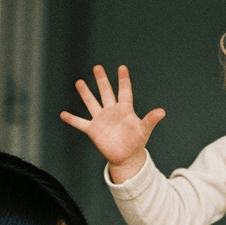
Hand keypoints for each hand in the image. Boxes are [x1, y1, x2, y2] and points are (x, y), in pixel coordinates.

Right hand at [60, 64, 165, 183]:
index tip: (122, 67)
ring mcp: (101, 120)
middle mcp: (112, 111)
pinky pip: (80, 123)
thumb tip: (162, 112)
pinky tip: (63, 114)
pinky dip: (72, 119)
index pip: (125, 91)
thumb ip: (151, 120)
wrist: (126, 157)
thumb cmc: (136, 142)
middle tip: (97, 67)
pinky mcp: (93, 130)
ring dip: (85, 93)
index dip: (123, 80)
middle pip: (106, 92)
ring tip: (79, 82)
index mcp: (125, 109)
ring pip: (92, 103)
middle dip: (102, 80)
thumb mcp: (144, 130)